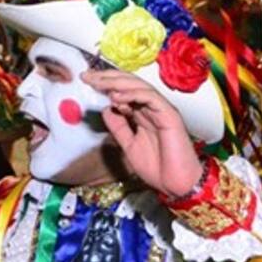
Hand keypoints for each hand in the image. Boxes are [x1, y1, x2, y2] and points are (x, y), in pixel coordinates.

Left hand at [82, 70, 202, 196]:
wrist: (176, 185)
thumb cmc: (158, 168)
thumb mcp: (128, 145)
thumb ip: (118, 127)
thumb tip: (105, 109)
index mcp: (143, 114)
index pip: (123, 91)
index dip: (105, 85)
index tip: (86, 81)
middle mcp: (152, 109)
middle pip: (129, 85)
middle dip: (107, 78)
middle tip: (87, 76)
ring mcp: (162, 110)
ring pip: (140, 87)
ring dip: (117, 83)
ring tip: (98, 82)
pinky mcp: (170, 115)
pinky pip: (151, 98)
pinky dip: (133, 94)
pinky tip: (116, 96)